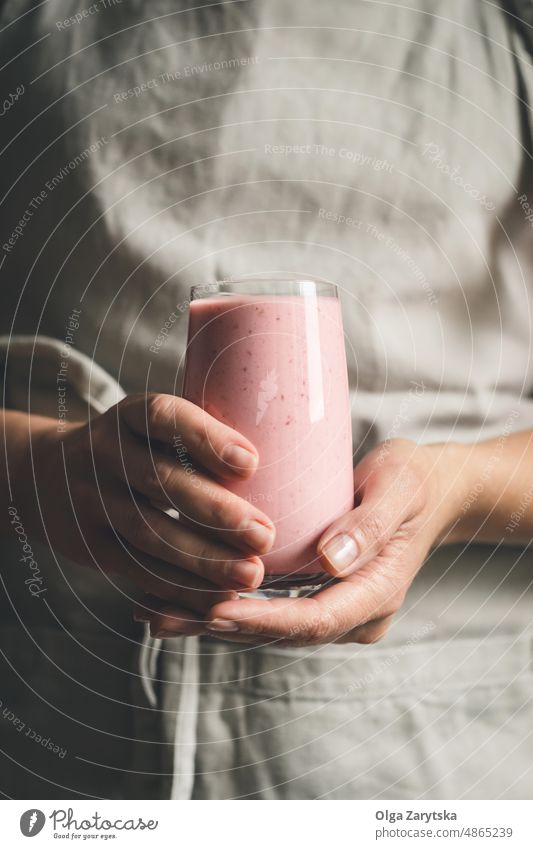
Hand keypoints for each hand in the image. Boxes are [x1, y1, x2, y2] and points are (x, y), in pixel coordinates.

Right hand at [18, 394, 274, 612]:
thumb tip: (289, 453)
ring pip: (148, 532)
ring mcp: (92, 501)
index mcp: (127, 417)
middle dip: (215, 512)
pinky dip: (179, 588)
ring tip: (251, 574)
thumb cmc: (130, 449)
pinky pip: (136, 569)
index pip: (162, 417)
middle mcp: (105, 454)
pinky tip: (217, 598)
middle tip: (264, 534)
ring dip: (203, 559)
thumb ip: (196, 439)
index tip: (252, 462)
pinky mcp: (91, 546)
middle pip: (158, 482)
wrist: (44, 477)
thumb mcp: (148, 427)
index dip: (205, 438)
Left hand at [138, 439, 459, 642]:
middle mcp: (354, 614)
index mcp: (377, 594)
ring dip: (212, 621)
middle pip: (281, 633)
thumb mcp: (399, 489)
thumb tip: (331, 561)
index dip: (261, 620)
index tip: (213, 610)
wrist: (430, 491)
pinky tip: (183, 598)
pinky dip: (227, 607)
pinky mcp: (317, 596)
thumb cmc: (414, 481)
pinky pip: (268, 610)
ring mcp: (336, 610)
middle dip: (220, 625)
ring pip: (268, 627)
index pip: (314, 620)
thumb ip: (370, 525)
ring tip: (153, 611)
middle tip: (159, 614)